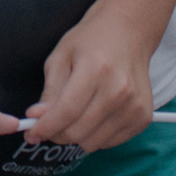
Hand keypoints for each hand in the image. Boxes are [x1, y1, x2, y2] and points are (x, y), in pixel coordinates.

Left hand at [26, 9, 153, 150]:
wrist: (128, 32)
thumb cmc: (91, 41)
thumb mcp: (61, 57)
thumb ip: (50, 90)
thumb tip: (37, 118)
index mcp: (95, 69)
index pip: (67, 111)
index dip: (45, 127)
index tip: (31, 134)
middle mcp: (119, 90)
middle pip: (79, 131)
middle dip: (57, 133)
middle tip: (50, 122)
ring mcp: (134, 106)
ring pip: (93, 142)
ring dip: (77, 135)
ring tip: (74, 115)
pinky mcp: (143, 117)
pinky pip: (110, 142)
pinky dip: (96, 135)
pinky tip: (94, 115)